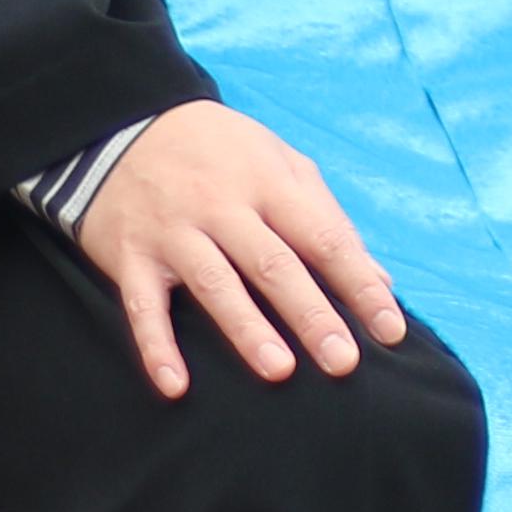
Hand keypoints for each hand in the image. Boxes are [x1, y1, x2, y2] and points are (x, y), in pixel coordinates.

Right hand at [76, 101, 407, 394]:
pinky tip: (176, 385)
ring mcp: (173, 230)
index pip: (324, 238)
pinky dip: (156, 346)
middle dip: (311, 314)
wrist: (121, 125)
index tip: (390, 329)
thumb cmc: (219, 152)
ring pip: (214, 283)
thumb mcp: (278, 163)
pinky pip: (142, 306)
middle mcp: (223, 205)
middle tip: (343, 362)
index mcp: (269, 183)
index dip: (359, 284)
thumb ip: (328, 218)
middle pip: (273, 264)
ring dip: (246, 328)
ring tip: (280, 370)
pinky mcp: (129, 255)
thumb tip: (380, 279)